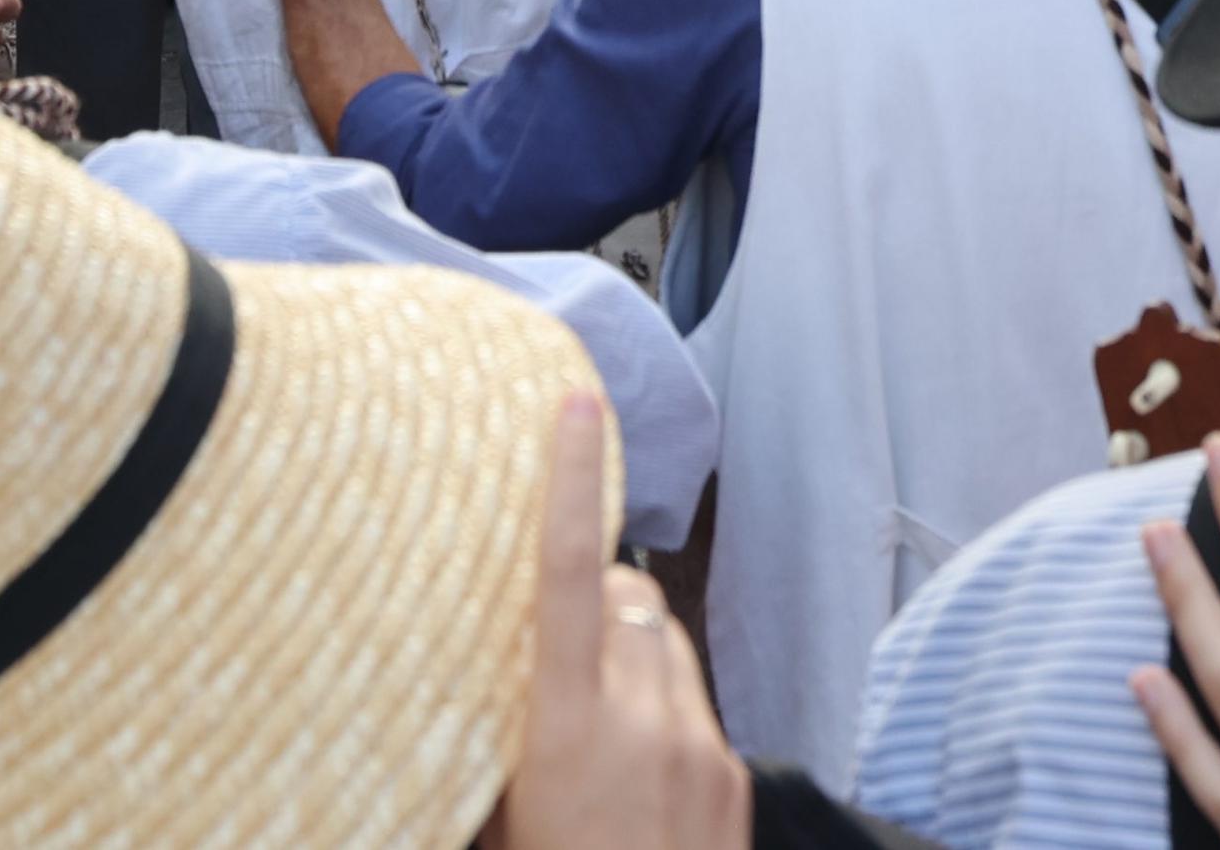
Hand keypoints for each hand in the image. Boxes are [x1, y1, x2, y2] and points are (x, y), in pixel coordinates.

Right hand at [482, 393, 741, 849]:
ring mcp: (698, 746)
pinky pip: (695, 706)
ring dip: (635, 659)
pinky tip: (638, 776)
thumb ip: (499, 739)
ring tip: (598, 726)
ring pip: (666, 648)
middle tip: (560, 642)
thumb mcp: (496, 817)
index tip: (574, 409)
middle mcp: (640, 720)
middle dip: (601, 597)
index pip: (571, 576)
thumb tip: (485, 674)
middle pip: (629, 600)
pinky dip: (665, 715)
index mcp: (565, 728)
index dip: (570, 485)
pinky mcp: (734, 773)